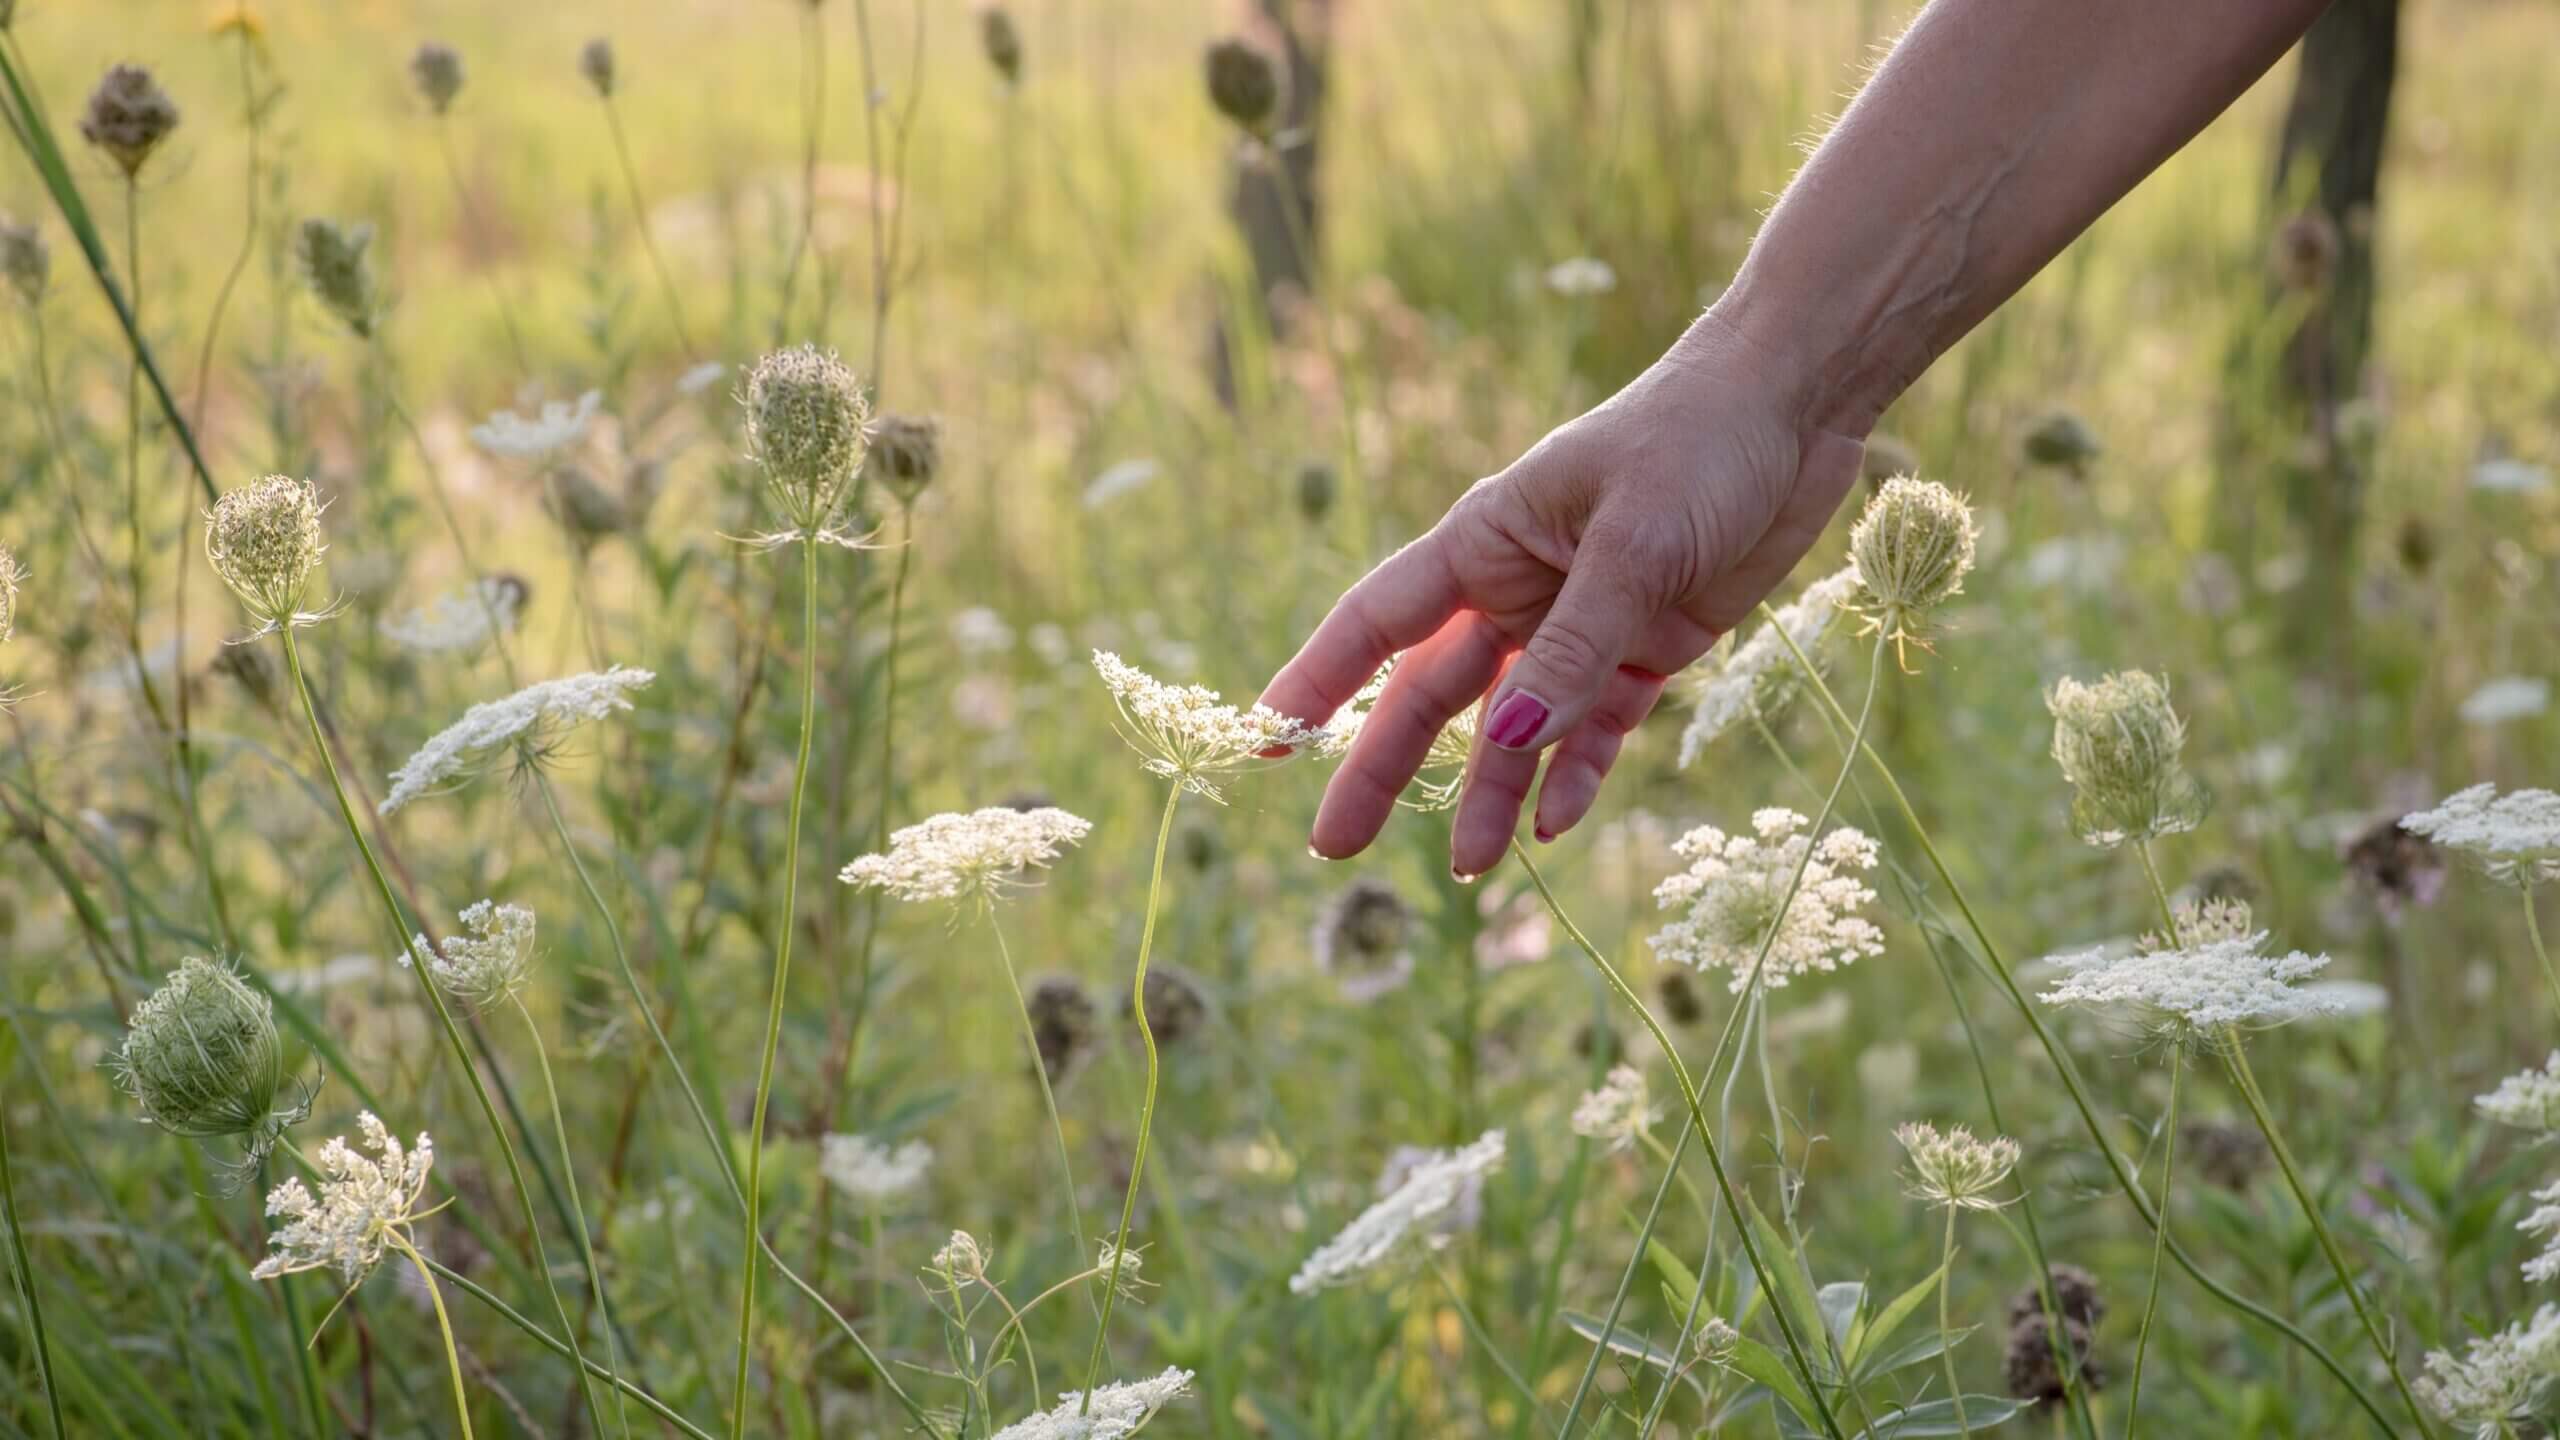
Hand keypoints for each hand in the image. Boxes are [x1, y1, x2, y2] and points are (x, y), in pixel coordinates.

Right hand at [1258, 311, 1868, 877]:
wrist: (1797, 407)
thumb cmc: (1697, 439)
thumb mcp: (1635, 542)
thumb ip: (1573, 647)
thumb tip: (1508, 745)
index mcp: (1486, 540)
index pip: (1379, 621)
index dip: (1319, 681)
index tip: (1268, 740)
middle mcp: (1520, 588)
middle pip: (1434, 694)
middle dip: (1386, 768)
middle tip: (1336, 847)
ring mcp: (1582, 624)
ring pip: (1516, 727)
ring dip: (1491, 795)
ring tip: (1470, 870)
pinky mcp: (1648, 649)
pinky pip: (1598, 727)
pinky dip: (1576, 774)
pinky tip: (1553, 826)